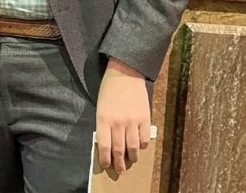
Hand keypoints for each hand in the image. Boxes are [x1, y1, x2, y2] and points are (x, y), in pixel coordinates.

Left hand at [96, 58, 150, 174]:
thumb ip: (104, 125)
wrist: (124, 74)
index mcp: (103, 119)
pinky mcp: (145, 118)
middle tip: (120, 171)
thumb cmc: (109, 90)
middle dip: (119, 163)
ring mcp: (132, 121)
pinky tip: (140, 147)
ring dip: (132, 157)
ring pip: (133, 147)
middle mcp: (117, 122)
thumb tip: (109, 143)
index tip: (107, 165)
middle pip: (119, 149)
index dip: (106, 158)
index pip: (104, 145)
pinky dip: (143, 146)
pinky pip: (145, 138)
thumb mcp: (100, 107)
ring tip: (131, 161)